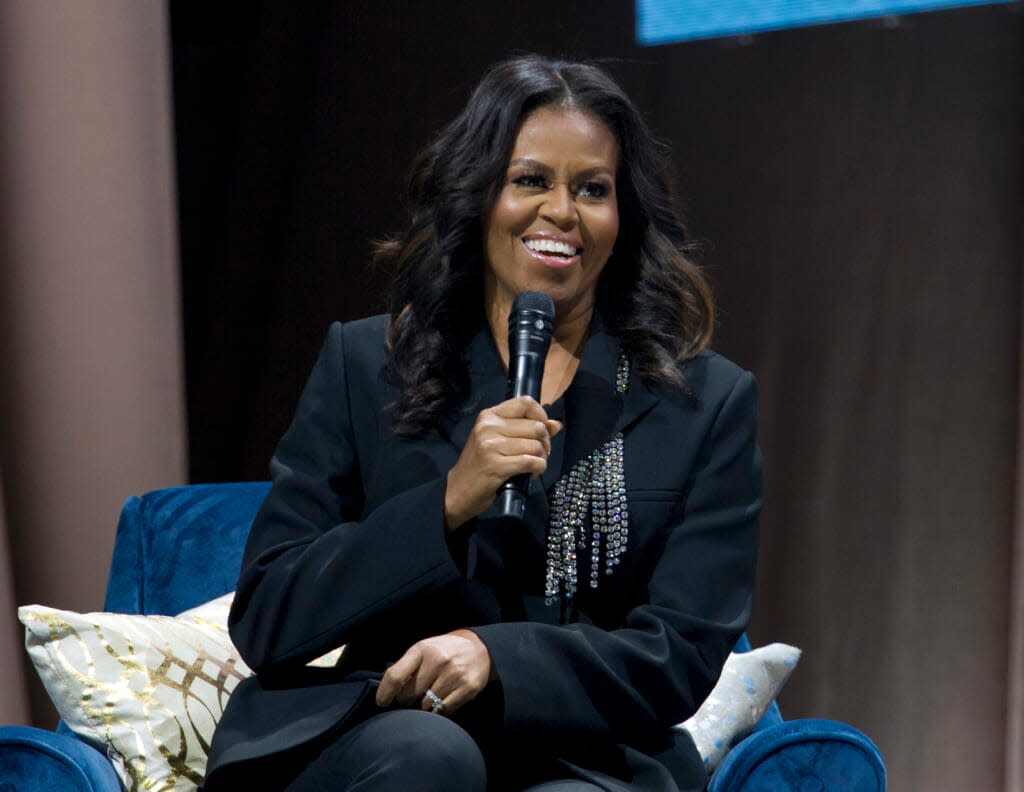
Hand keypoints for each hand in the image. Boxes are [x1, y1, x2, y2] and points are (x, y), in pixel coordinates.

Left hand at [375, 629, 494, 715]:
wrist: (480, 648)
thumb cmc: (444, 651)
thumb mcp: (424, 649)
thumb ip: (406, 667)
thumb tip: (387, 692)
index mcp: (422, 649)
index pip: (395, 675)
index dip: (385, 693)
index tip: (382, 702)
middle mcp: (438, 661)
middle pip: (409, 695)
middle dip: (406, 699)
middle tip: (413, 695)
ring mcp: (454, 675)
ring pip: (425, 706)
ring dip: (423, 706)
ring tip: (430, 695)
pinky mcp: (467, 689)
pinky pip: (442, 711)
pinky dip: (437, 711)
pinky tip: (440, 701)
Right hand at [444, 396, 562, 530]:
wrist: (457, 490)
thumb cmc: (479, 465)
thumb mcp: (498, 440)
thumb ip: (526, 429)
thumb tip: (556, 425)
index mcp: (489, 416)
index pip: (526, 403)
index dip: (541, 415)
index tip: (542, 430)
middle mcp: (489, 427)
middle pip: (536, 427)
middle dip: (545, 443)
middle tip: (539, 454)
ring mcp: (491, 446)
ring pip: (536, 446)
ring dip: (541, 459)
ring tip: (532, 466)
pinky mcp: (496, 466)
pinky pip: (531, 462)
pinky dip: (538, 469)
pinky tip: (530, 473)